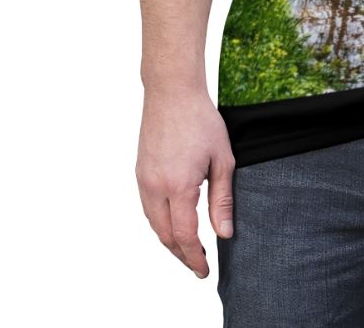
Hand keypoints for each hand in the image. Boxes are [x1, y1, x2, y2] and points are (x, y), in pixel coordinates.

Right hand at [136, 89, 235, 277]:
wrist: (172, 93)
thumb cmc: (201, 120)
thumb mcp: (222, 159)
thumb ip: (222, 199)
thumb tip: (224, 232)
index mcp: (179, 185)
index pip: (185, 235)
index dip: (194, 257)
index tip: (204, 270)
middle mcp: (155, 187)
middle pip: (165, 235)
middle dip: (181, 255)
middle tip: (198, 266)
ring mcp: (144, 180)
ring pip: (153, 223)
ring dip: (169, 240)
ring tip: (187, 250)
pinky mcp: (140, 172)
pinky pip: (148, 207)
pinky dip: (160, 223)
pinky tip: (173, 223)